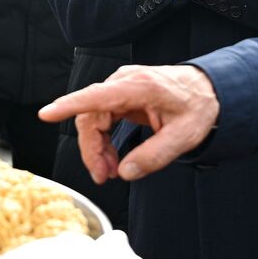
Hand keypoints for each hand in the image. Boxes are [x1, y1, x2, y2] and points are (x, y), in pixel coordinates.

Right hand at [39, 64, 219, 183]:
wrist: (210, 88)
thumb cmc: (199, 106)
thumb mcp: (184, 136)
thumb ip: (154, 155)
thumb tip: (125, 171)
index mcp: (139, 87)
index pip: (96, 96)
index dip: (68, 105)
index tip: (47, 114)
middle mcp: (124, 82)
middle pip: (90, 115)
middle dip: (91, 149)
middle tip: (102, 176)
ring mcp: (121, 87)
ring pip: (92, 117)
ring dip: (96, 147)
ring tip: (108, 171)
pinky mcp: (122, 94)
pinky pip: (101, 117)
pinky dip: (102, 139)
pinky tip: (111, 157)